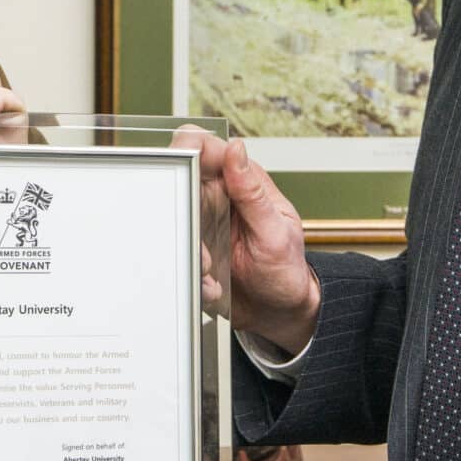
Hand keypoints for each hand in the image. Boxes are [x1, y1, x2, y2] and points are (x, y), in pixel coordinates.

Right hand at [194, 136, 321, 352]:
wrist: (279, 313)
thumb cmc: (286, 270)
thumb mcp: (274, 232)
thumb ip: (252, 192)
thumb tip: (235, 148)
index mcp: (242, 183)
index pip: (206, 147)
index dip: (186, 150)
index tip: (183, 174)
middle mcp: (220, 199)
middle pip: (180, 182)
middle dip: (182, 213)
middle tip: (203, 243)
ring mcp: (204, 223)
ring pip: (174, 220)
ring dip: (189, 249)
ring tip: (212, 270)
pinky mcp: (195, 248)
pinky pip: (178, 251)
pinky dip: (192, 271)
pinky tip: (213, 285)